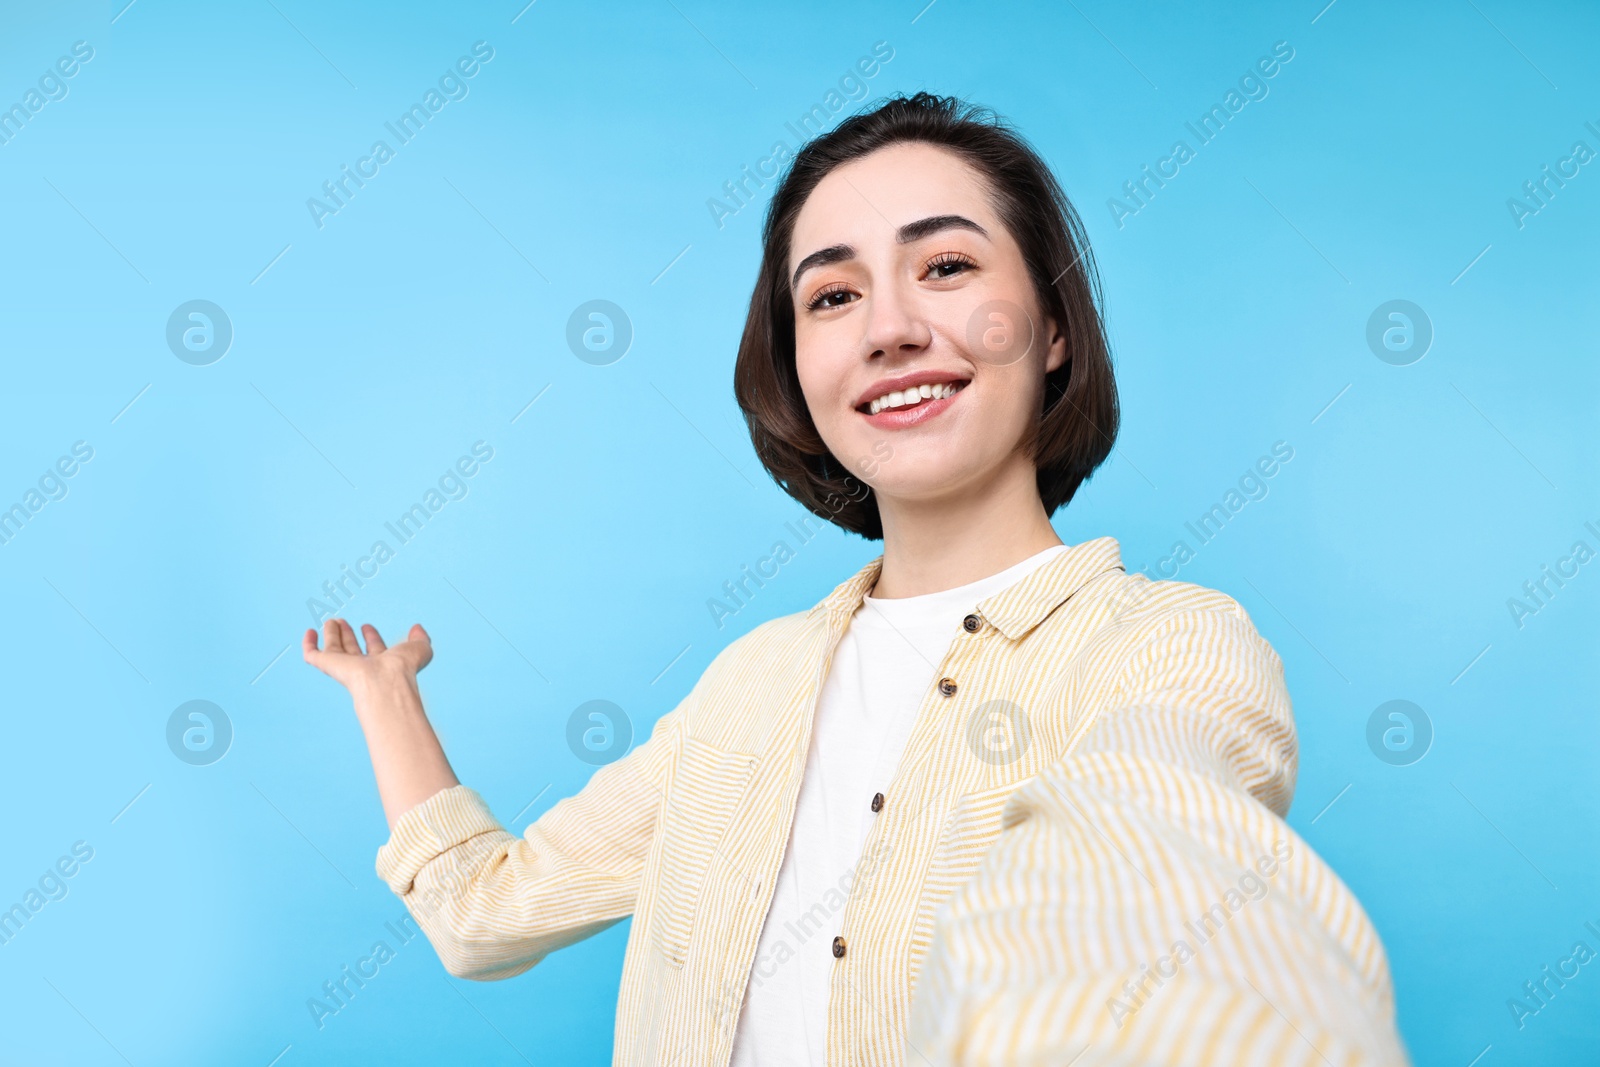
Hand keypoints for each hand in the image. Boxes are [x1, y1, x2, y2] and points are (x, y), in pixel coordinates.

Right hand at [303, 618, 433, 694]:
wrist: (383, 682)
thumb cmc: (402, 669)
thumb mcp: (419, 650)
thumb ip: (421, 639)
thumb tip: (418, 628)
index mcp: (382, 665)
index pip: (374, 650)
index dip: (371, 638)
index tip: (367, 626)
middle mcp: (362, 667)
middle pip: (352, 650)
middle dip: (348, 635)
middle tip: (344, 622)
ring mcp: (343, 667)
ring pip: (334, 649)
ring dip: (333, 634)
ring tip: (332, 621)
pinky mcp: (327, 665)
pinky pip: (312, 654)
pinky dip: (309, 643)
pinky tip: (309, 632)